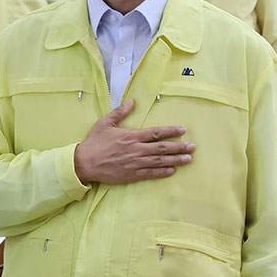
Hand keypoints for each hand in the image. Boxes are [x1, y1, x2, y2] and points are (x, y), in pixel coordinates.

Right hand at [73, 100, 194, 184]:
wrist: (83, 163)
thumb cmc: (94, 142)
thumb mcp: (105, 122)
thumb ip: (120, 112)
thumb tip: (132, 101)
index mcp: (131, 136)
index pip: (156, 132)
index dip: (170, 131)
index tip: (183, 130)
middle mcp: (136, 149)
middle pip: (162, 147)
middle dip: (179, 147)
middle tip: (193, 147)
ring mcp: (134, 163)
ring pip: (159, 161)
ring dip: (175, 160)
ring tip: (188, 159)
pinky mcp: (131, 175)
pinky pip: (150, 174)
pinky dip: (162, 172)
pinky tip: (172, 171)